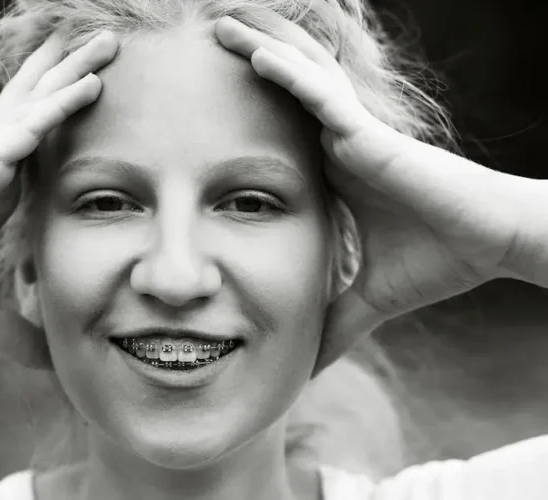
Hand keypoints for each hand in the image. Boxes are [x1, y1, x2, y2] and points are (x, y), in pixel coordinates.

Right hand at [0, 30, 118, 367]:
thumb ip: (21, 332)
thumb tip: (53, 362)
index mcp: (4, 193)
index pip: (50, 145)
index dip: (74, 116)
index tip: (108, 97)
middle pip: (46, 110)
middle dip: (78, 75)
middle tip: (114, 48)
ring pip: (39, 107)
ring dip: (75, 74)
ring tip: (107, 44)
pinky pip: (24, 132)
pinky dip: (57, 109)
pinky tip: (88, 85)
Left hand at [214, 14, 533, 368]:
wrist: (490, 243)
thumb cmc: (437, 261)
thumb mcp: (367, 297)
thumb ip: (335, 323)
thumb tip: (307, 370)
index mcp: (333, 171)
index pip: (278, 129)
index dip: (243, 110)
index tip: (200, 105)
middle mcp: (338, 142)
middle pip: (284, 88)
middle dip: (246, 58)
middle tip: (203, 40)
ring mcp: (353, 133)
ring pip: (298, 78)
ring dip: (258, 47)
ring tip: (217, 24)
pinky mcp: (369, 135)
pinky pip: (321, 98)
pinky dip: (288, 76)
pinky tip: (253, 55)